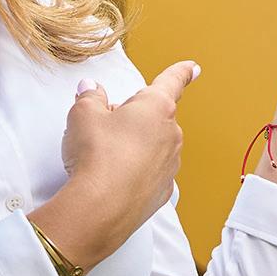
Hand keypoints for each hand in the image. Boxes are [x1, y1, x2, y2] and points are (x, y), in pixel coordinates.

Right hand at [37, 59, 200, 270]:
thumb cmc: (97, 155)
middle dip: (133, 118)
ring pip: (153, 146)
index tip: (193, 67)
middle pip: (154, 117)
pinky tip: (115, 178)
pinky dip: (136, 172)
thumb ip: (90, 96)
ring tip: (105, 156)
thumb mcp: (84, 114)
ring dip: (135, 146)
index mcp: (157, 107)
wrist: (100, 208)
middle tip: (105, 126)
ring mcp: (170, 165)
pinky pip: (150, 173)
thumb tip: (91, 89)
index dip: (182, 72)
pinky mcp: (162, 191)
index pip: (172, 82)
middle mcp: (171, 134)